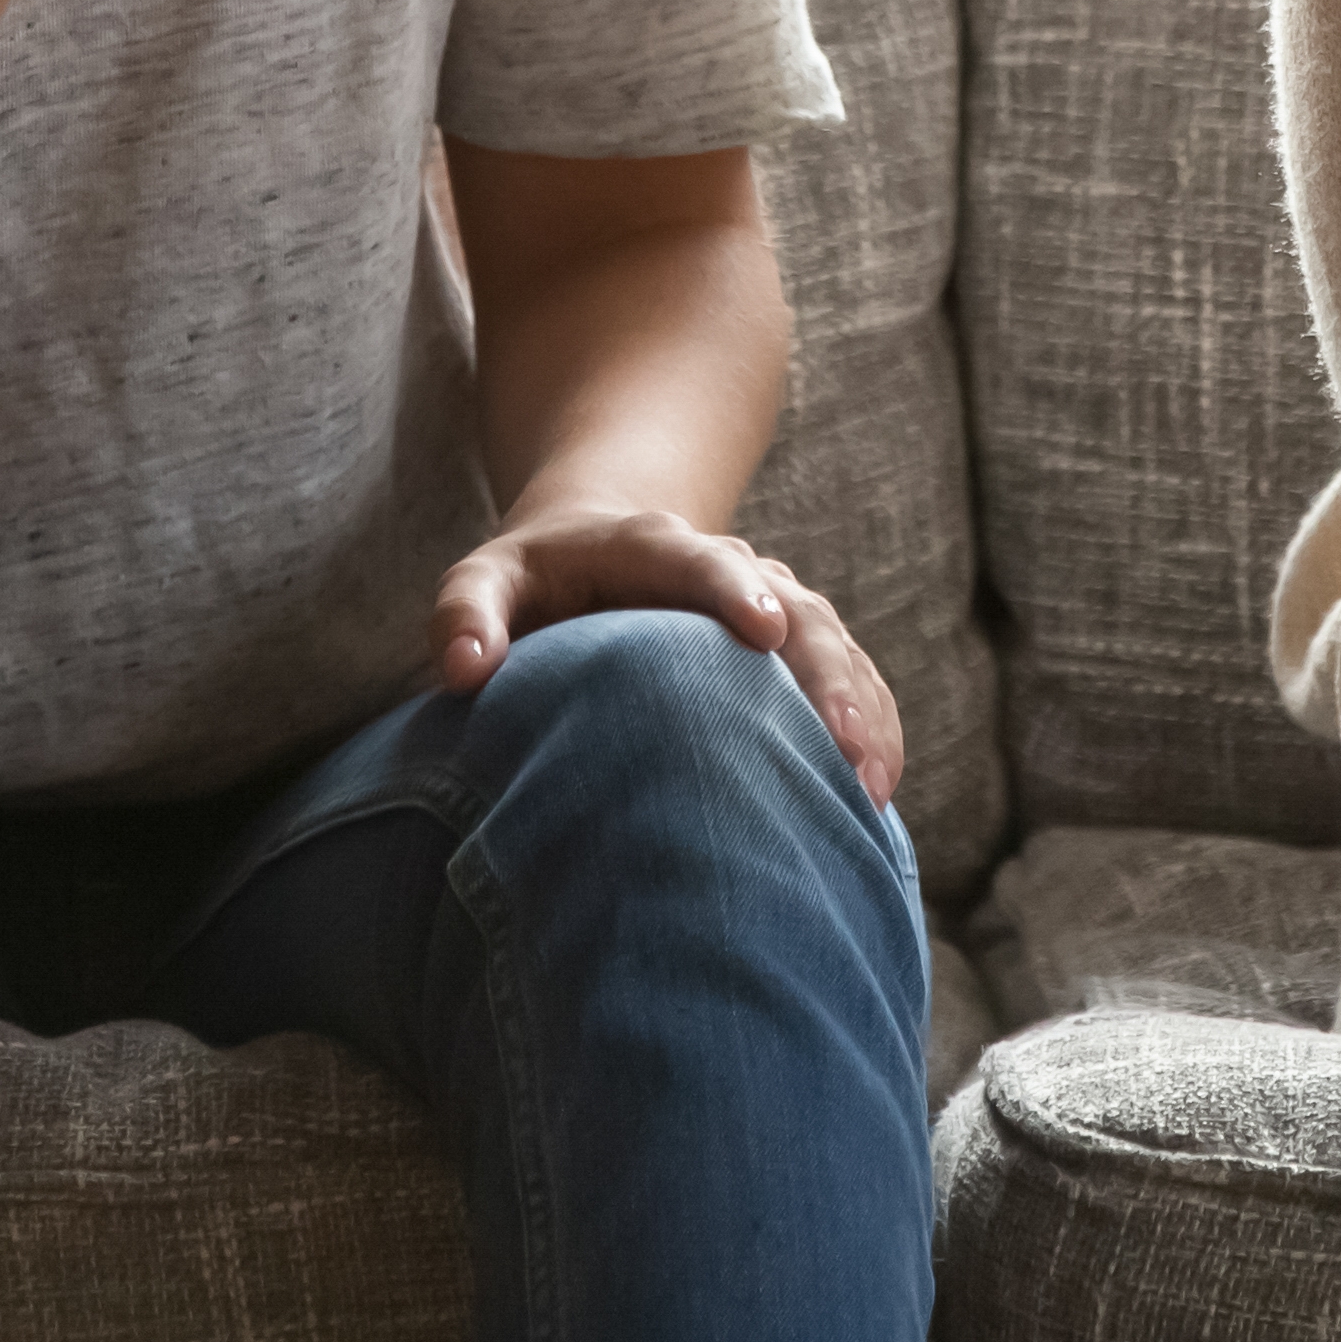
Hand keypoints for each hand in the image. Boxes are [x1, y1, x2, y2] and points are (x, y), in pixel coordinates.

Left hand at [430, 502, 904, 808]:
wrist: (596, 548)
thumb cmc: (533, 582)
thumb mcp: (484, 581)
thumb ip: (465, 614)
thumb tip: (463, 669)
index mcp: (653, 548)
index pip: (701, 561)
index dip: (734, 590)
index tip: (764, 632)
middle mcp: (731, 570)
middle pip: (794, 609)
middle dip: (823, 674)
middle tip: (843, 746)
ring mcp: (773, 606)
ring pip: (834, 646)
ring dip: (860, 710)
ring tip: (870, 788)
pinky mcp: (795, 649)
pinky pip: (850, 678)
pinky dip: (872, 726)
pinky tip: (877, 793)